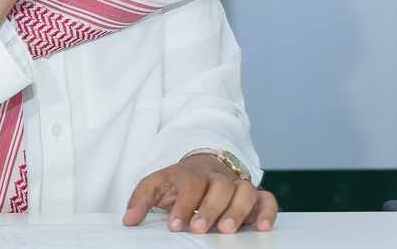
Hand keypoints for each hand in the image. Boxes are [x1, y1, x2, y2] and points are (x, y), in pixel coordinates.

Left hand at [122, 155, 276, 233]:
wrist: (202, 166)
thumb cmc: (177, 182)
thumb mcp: (155, 185)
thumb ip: (140, 200)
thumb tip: (129, 220)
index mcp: (191, 173)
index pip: (189, 185)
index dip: (183, 205)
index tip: (175, 226)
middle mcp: (217, 177)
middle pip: (219, 186)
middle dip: (211, 209)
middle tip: (201, 229)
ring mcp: (237, 185)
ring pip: (245, 190)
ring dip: (239, 210)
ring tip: (228, 230)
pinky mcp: (254, 195)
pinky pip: (267, 199)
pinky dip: (268, 211)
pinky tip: (263, 227)